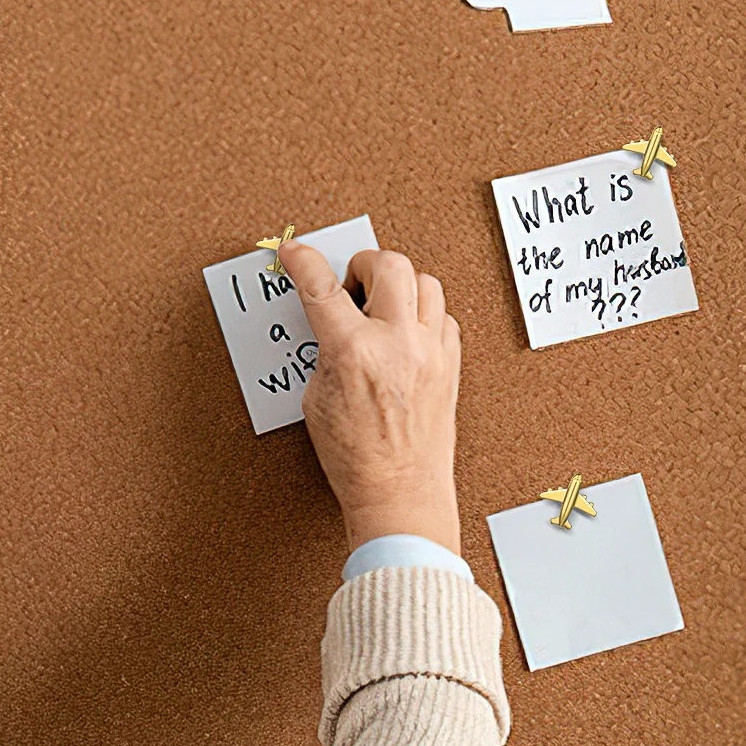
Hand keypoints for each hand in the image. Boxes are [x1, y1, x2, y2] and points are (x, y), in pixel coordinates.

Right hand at [277, 242, 461, 555]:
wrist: (401, 493)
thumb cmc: (356, 458)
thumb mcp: (317, 400)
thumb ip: (326, 351)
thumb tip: (334, 324)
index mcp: (354, 352)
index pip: (322, 287)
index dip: (303, 261)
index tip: (295, 252)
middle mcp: (397, 343)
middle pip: (388, 263)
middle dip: (363, 264)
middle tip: (351, 284)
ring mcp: (430, 351)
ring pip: (425, 281)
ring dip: (399, 285)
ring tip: (382, 308)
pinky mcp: (450, 364)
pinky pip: (443, 315)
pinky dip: (423, 315)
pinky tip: (406, 334)